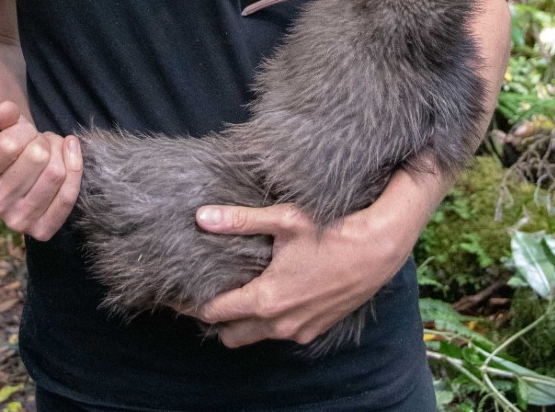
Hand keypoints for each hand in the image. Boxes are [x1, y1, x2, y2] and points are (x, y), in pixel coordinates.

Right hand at [0, 101, 82, 240]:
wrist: (16, 168)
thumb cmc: (4, 140)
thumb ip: (1, 114)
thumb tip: (6, 110)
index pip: (8, 146)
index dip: (24, 129)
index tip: (23, 128)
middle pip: (37, 157)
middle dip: (44, 140)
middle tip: (39, 140)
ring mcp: (16, 222)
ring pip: (56, 174)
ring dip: (60, 152)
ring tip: (51, 148)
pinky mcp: (40, 230)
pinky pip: (68, 196)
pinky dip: (75, 168)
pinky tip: (70, 152)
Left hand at [191, 200, 409, 347]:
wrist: (378, 249)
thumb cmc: (331, 231)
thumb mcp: (283, 220)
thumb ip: (240, 221)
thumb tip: (201, 217)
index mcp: (267, 299)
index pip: (215, 313)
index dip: (192, 303)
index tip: (177, 293)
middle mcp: (280, 324)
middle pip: (231, 335)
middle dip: (216, 318)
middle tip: (209, 291)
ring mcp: (300, 331)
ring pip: (256, 336)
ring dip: (243, 321)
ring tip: (238, 290)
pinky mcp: (316, 330)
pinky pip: (281, 334)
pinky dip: (269, 322)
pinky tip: (272, 293)